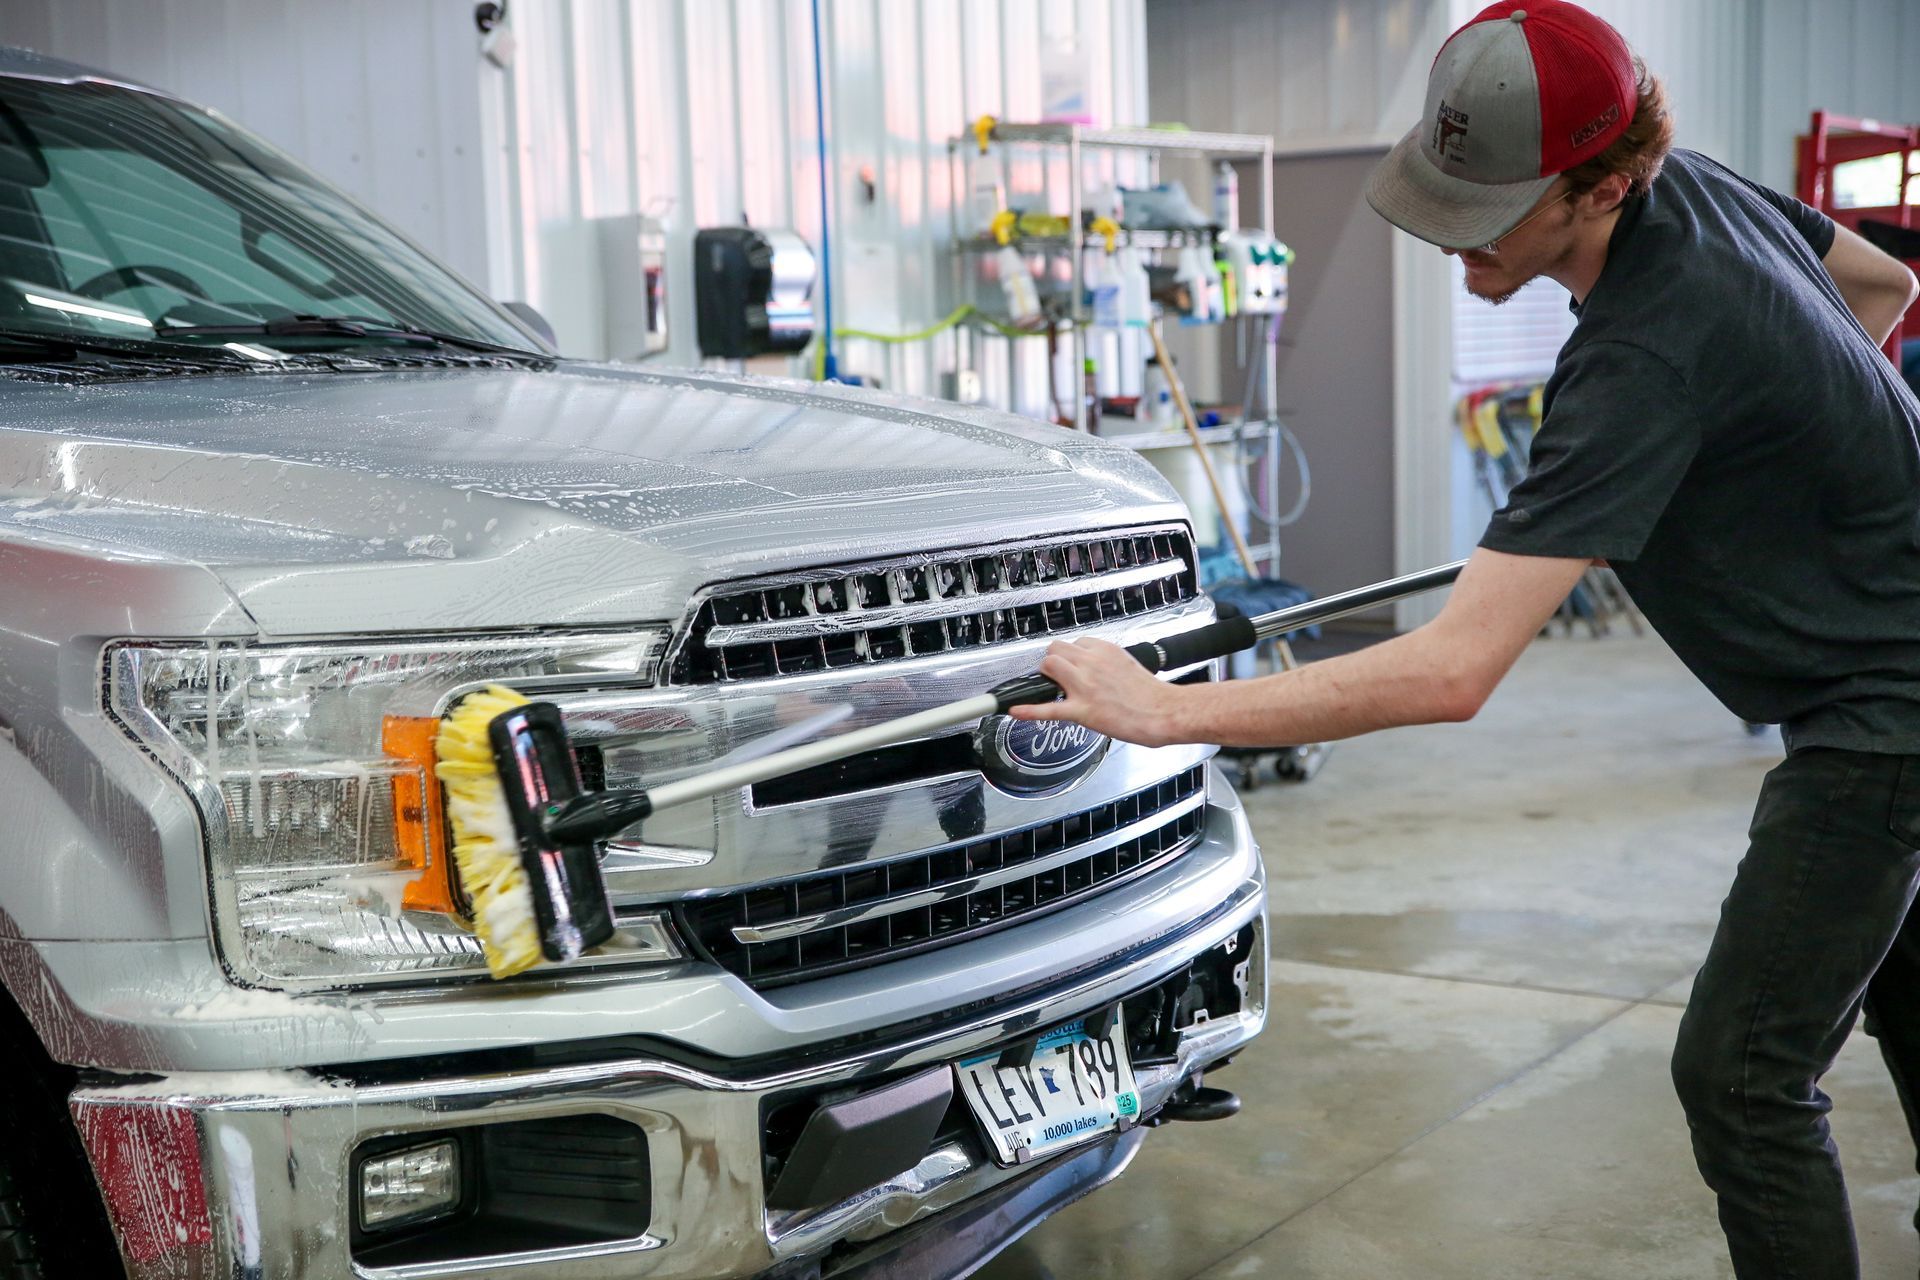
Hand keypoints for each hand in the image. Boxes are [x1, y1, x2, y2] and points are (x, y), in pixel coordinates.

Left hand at [1007, 638, 1186, 746]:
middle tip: (1058, 678)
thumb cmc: (1151, 693)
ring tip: (1052, 689)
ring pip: (1048, 666)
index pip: (1074, 643)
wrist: (1166, 711)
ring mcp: (1085, 686)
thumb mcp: (1127, 663)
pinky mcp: (1083, 710)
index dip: (1070, 657)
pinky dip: (1029, 709)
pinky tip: (1014, 710)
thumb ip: (1105, 662)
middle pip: (1054, 650)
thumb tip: (1091, 667)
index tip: (1071, 666)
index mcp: (1104, 650)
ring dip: (1045, 677)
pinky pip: (1049, 708)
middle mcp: (1092, 663)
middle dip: (1053, 663)